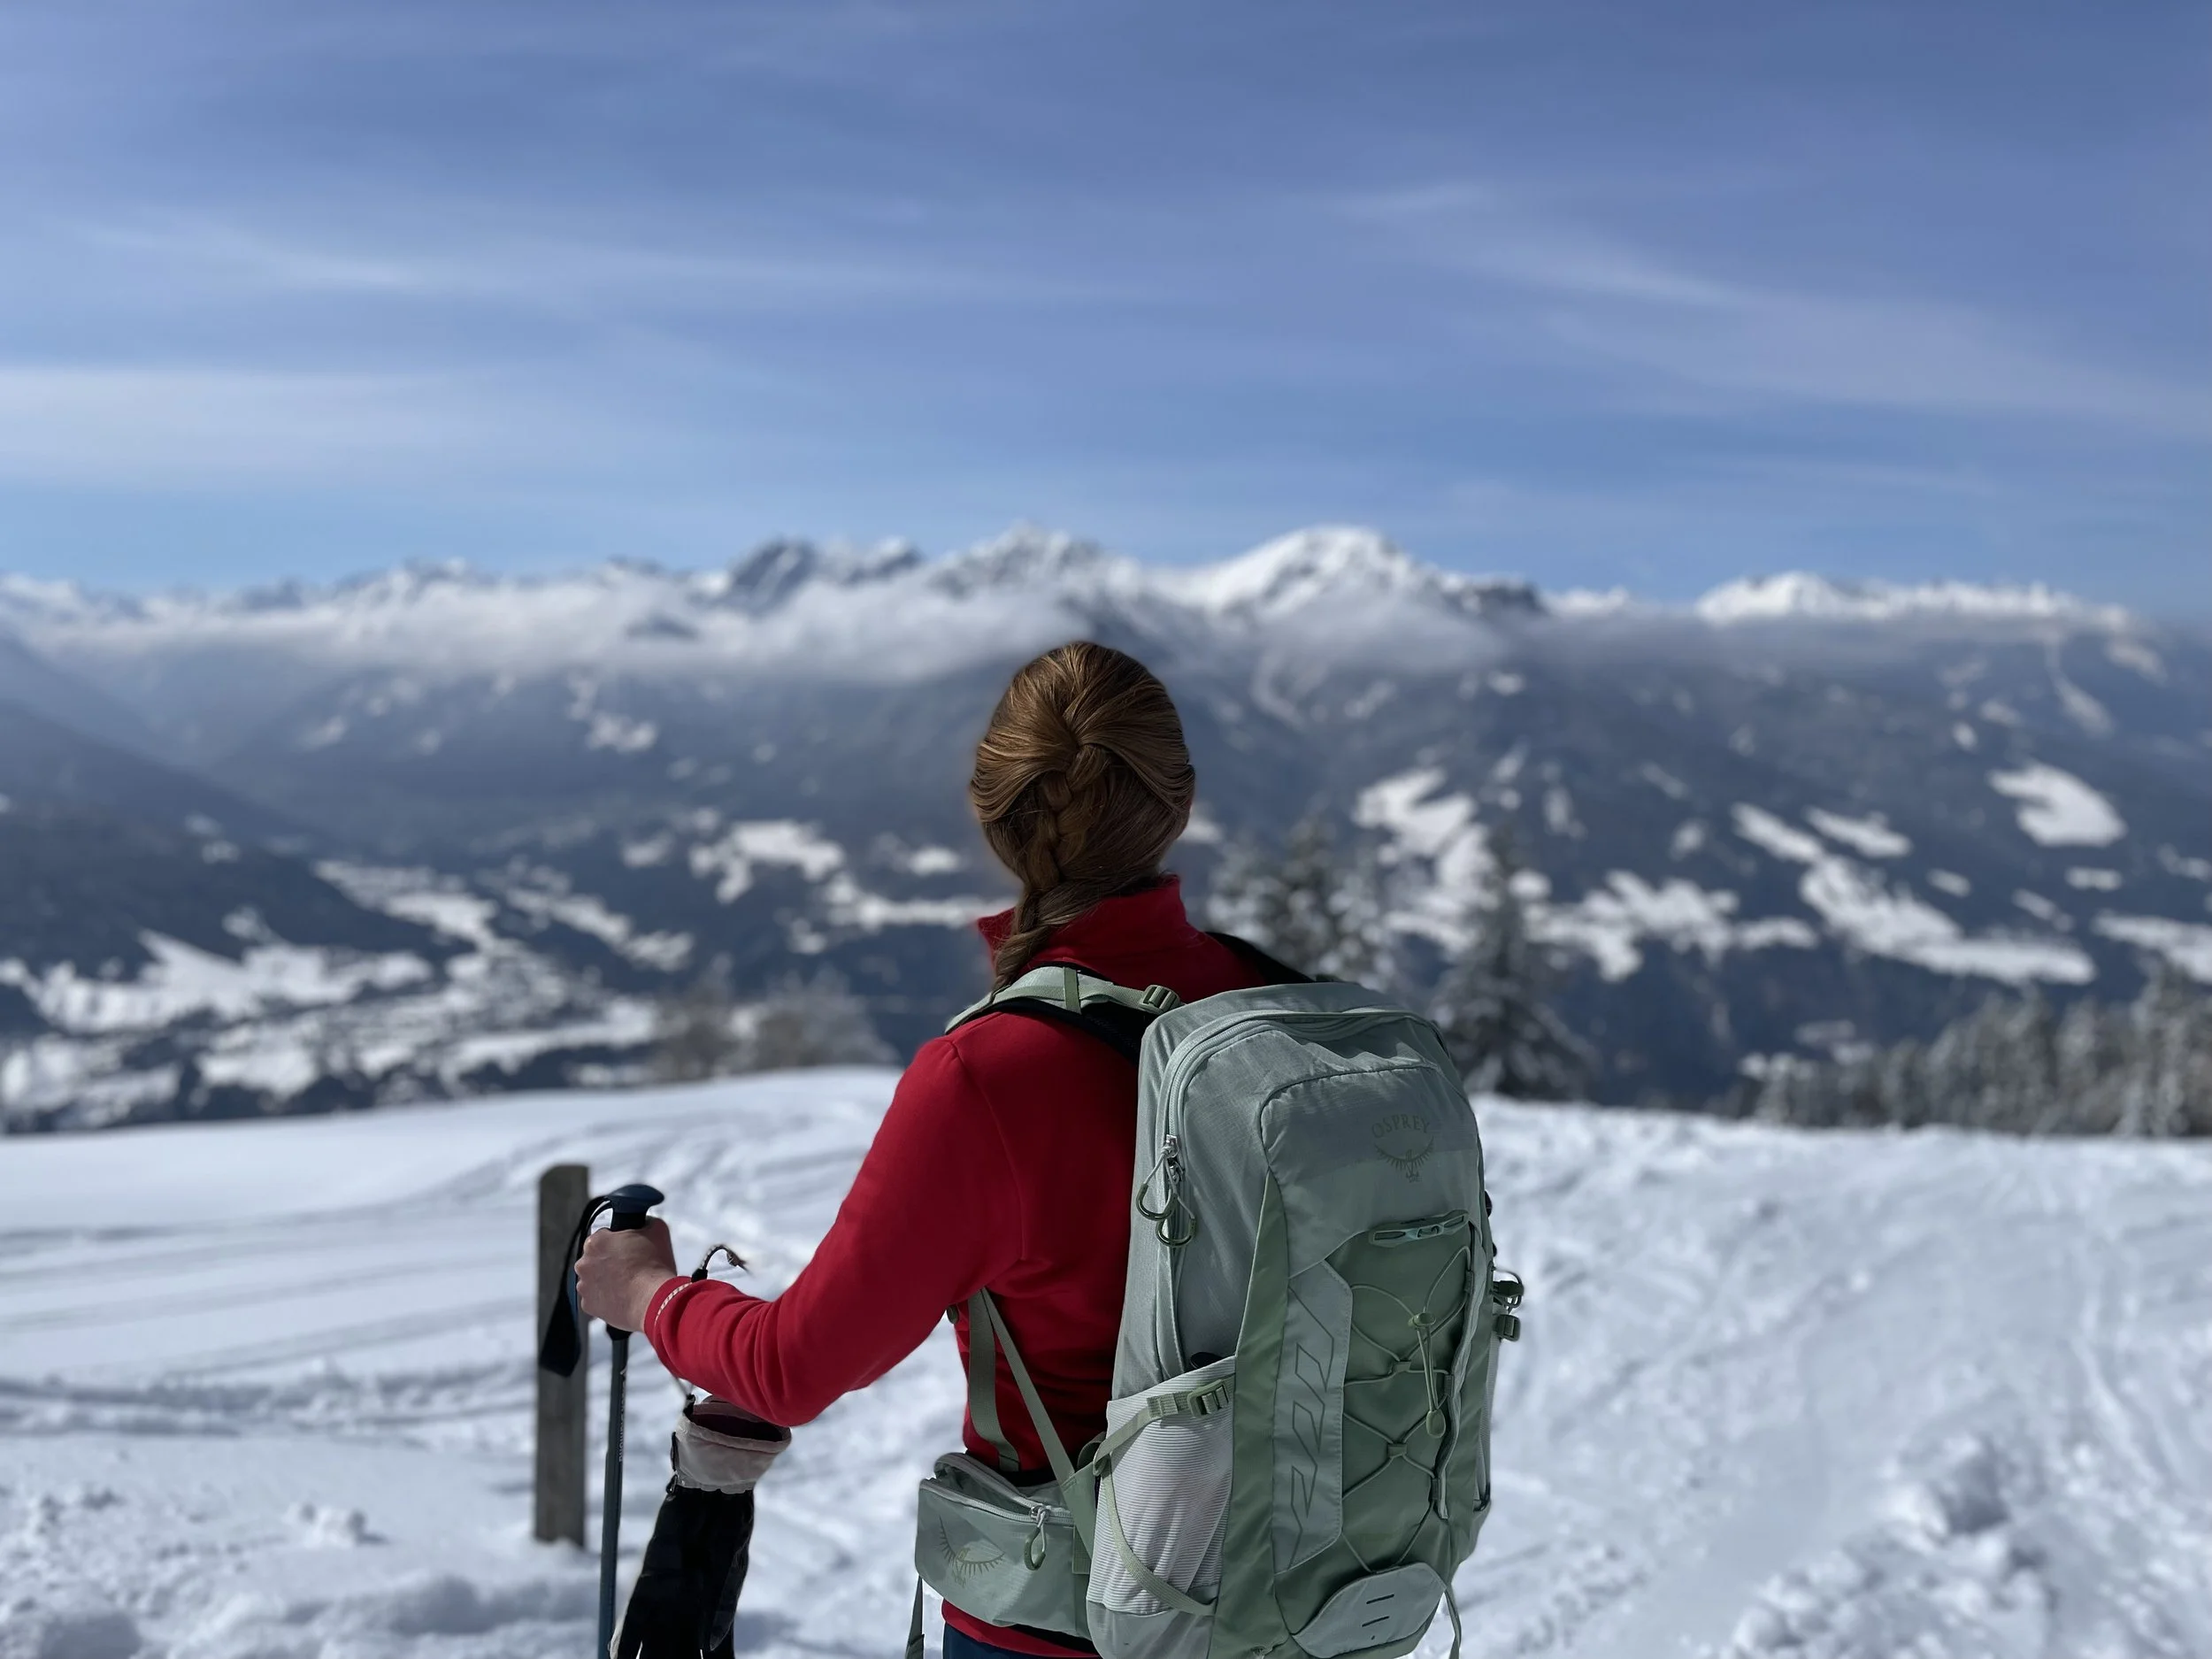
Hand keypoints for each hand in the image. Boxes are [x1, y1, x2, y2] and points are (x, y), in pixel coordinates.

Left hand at [577, 1217, 678, 1332]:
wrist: (653, 1300)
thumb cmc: (654, 1266)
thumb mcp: (657, 1231)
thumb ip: (646, 1222)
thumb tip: (645, 1223)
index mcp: (596, 1242)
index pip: (603, 1236)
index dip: (618, 1241)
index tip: (629, 1249)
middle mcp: (584, 1263)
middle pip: (596, 1258)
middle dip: (609, 1261)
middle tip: (630, 1267)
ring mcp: (584, 1286)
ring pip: (594, 1279)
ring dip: (606, 1279)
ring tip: (628, 1284)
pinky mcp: (588, 1305)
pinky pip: (596, 1299)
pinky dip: (606, 1298)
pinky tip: (623, 1297)